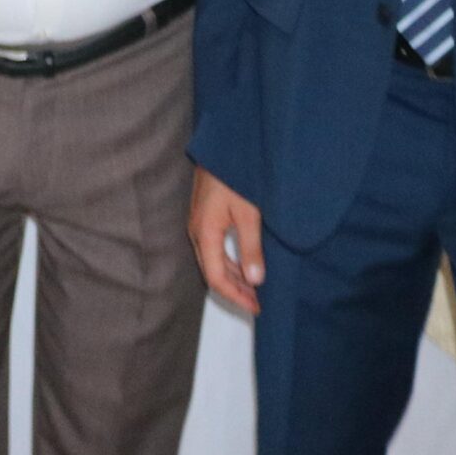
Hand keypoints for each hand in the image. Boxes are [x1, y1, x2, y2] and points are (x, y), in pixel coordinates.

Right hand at [188, 166, 265, 314]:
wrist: (224, 147)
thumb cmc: (234, 176)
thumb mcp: (248, 213)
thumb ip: (250, 247)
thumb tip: (255, 280)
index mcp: (204, 233)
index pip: (216, 278)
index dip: (236, 296)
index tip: (257, 307)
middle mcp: (197, 231)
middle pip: (212, 272)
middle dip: (235, 291)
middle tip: (259, 303)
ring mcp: (198, 224)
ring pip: (213, 261)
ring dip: (233, 277)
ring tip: (255, 289)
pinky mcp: (204, 217)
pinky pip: (214, 249)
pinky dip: (230, 262)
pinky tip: (245, 264)